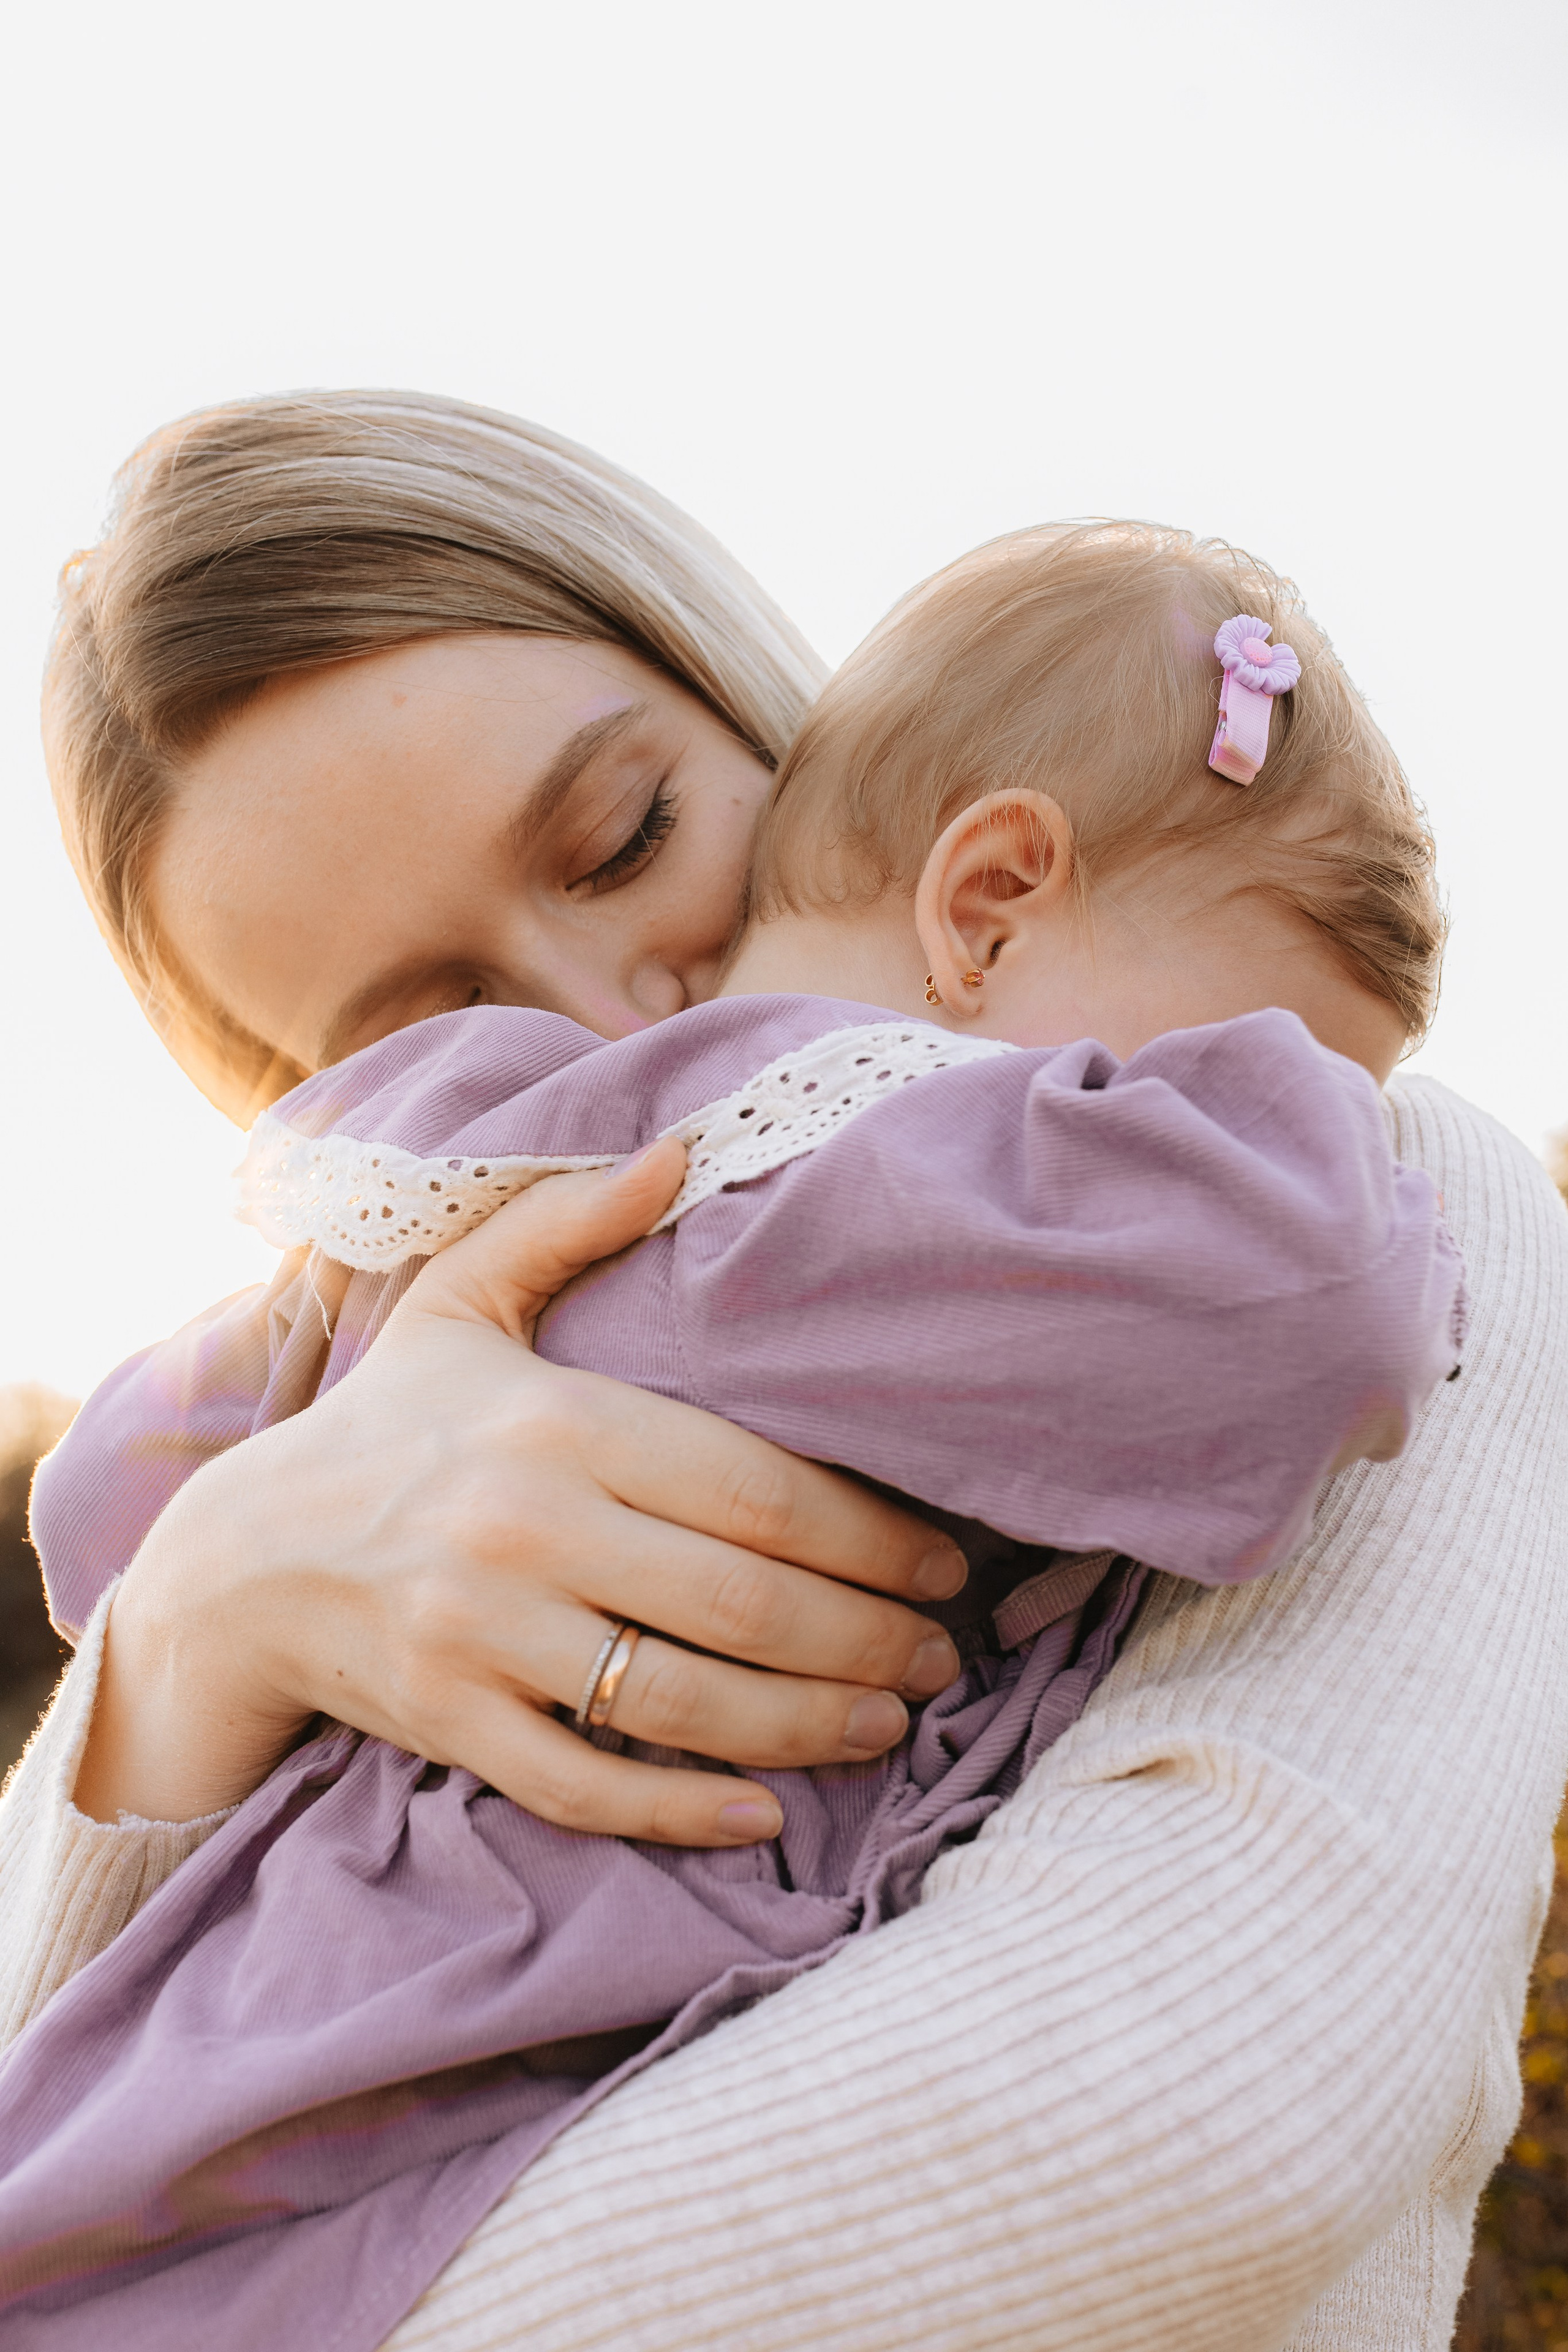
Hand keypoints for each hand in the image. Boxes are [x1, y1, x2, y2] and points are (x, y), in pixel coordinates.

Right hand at [76, 1140, 964, 1842]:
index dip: (872, 1533)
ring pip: (685, 1703)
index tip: (946, 1559)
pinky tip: (763, 1816)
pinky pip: (585, 1784)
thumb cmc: (389, 1423)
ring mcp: (483, 1635)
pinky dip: (681, 1813)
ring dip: (809, 1726)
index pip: (757, 1487)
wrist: (242, 1555)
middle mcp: (524, 1528)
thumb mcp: (463, 1301)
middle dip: (869, 1637)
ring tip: (889, 1722)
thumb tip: (684, 1150)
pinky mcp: (450, 1722)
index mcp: (556, 1421)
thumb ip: (571, 1223)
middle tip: (943, 1655)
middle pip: (745, 1602)